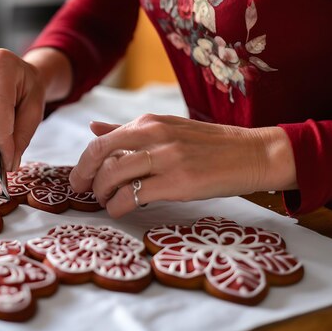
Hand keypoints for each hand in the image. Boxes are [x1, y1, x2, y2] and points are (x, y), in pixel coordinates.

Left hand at [69, 114, 296, 217]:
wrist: (252, 154)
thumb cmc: (208, 145)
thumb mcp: (167, 128)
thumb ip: (128, 130)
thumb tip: (93, 127)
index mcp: (149, 121)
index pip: (101, 140)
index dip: (84, 162)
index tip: (80, 178)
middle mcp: (154, 134)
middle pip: (100, 155)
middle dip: (85, 177)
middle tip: (86, 192)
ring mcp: (166, 157)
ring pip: (113, 175)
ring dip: (102, 193)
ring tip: (107, 201)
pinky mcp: (178, 181)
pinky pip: (133, 196)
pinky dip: (119, 206)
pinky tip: (121, 209)